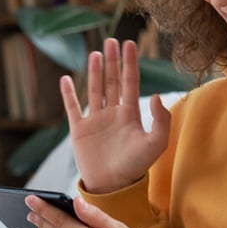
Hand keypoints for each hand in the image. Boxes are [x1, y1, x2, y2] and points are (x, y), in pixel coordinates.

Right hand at [60, 38, 170, 193]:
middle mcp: (112, 114)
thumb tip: (154, 95)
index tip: (130, 43)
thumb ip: (160, 120)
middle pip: (112, 81)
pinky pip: (72, 107)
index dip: (130, 63)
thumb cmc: (136, 167)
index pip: (130, 82)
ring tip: (96, 53)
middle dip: (112, 61)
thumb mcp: (155, 144)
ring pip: (94, 89)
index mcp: (130, 114)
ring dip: (94, 71)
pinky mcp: (79, 130)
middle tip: (112, 40)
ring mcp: (95, 120)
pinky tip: (66, 79)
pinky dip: (68, 93)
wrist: (112, 187)